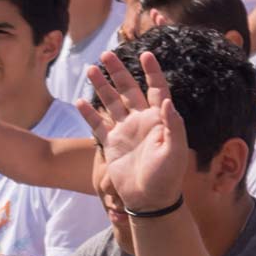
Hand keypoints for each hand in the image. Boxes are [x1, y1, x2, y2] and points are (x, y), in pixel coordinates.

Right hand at [77, 50, 187, 213]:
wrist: (149, 201)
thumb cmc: (167, 177)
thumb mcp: (175, 150)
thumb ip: (173, 124)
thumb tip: (166, 100)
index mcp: (158, 119)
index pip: (156, 88)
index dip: (152, 71)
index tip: (146, 53)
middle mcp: (141, 121)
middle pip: (129, 89)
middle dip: (118, 71)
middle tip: (106, 53)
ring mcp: (125, 132)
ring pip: (111, 103)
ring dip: (102, 86)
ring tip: (91, 69)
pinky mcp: (111, 145)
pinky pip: (98, 125)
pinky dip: (89, 114)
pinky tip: (80, 101)